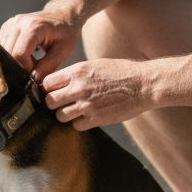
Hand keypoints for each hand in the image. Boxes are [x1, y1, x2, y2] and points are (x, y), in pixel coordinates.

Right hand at [0, 8, 80, 77]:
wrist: (63, 15)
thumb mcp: (63, 51)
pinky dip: (11, 56)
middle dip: (18, 67)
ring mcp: (10, 24)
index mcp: (33, 27)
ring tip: (32, 62)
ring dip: (14, 62)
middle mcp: (18, 23)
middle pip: (8, 54)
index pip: (19, 54)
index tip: (36, 74)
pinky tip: (26, 57)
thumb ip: (47, 67)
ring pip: (2, 52)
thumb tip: (33, 81)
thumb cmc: (66, 32)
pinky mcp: (6, 27)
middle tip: (34, 70)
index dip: (25, 69)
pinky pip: (2, 47)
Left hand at [42, 58, 157, 129]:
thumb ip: (77, 74)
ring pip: (60, 116)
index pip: (47, 83)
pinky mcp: (96, 119)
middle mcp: (79, 88)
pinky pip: (76, 126)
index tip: (54, 91)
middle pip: (49, 101)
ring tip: (76, 111)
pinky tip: (88, 117)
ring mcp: (87, 105)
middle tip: (62, 103)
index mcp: (77, 72)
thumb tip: (61, 83)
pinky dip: (80, 123)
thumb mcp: (96, 65)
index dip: (48, 89)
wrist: (143, 85)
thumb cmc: (122, 72)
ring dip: (66, 115)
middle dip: (54, 103)